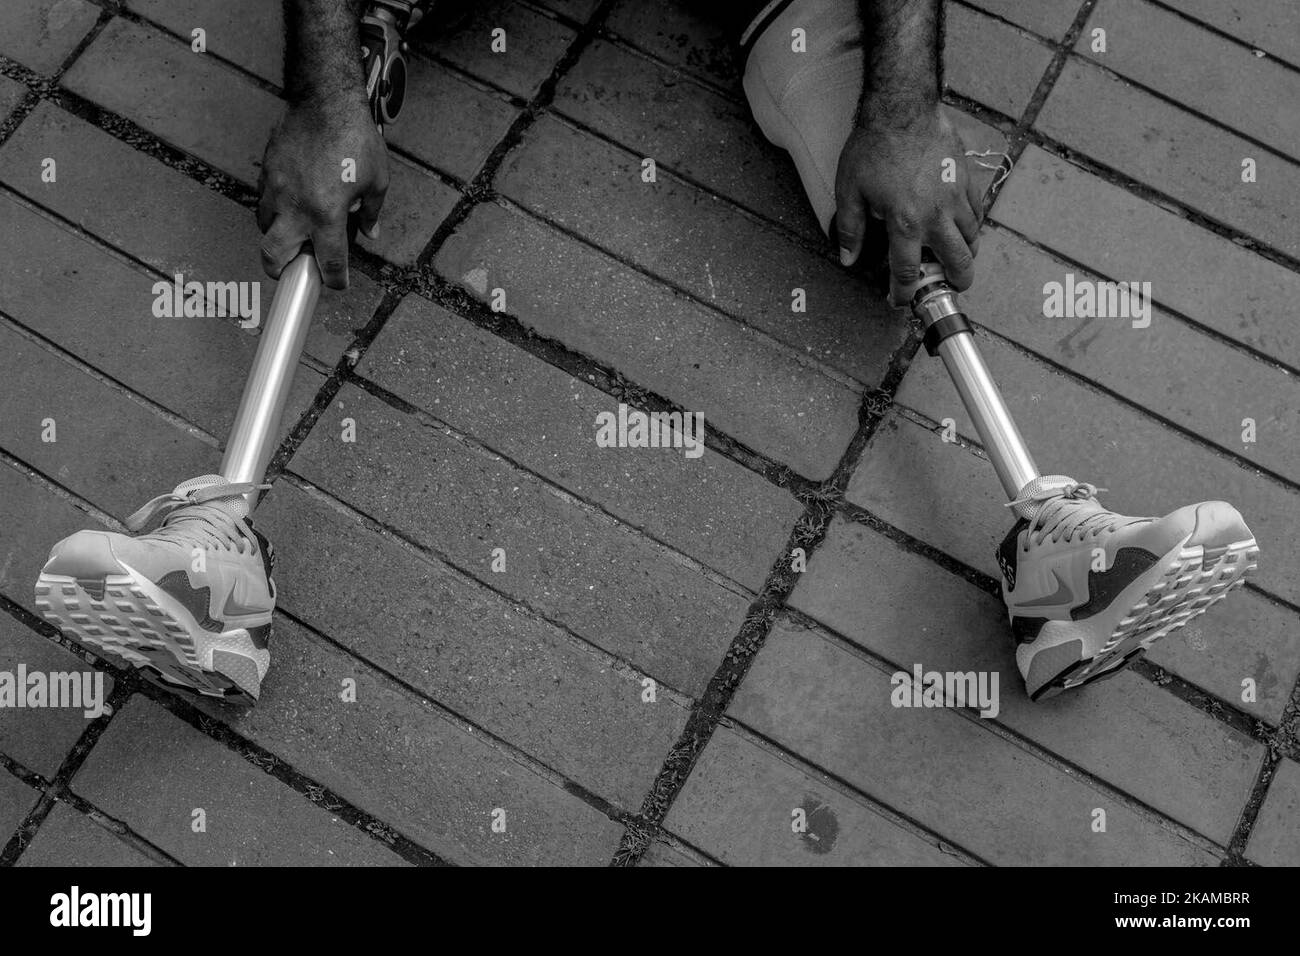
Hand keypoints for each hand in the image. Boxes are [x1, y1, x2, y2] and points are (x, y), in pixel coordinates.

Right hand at [257, 93, 388, 289]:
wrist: (325, 102)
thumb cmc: (356, 140)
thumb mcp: (377, 180)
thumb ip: (371, 212)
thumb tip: (370, 232)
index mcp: (328, 216)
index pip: (328, 263)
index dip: (335, 279)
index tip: (336, 282)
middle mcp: (297, 208)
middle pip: (274, 255)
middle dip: (280, 270)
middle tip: (291, 270)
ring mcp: (276, 190)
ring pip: (264, 227)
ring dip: (277, 236)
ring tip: (294, 232)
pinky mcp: (266, 173)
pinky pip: (263, 201)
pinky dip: (273, 209)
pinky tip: (289, 202)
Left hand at [834, 108, 981, 304]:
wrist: (902, 109)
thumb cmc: (872, 148)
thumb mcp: (850, 191)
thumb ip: (851, 229)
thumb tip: (848, 259)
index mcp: (904, 223)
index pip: (907, 272)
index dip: (903, 292)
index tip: (900, 300)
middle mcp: (936, 216)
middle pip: (957, 262)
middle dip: (956, 281)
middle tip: (949, 286)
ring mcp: (955, 198)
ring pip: (973, 238)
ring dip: (966, 254)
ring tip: (955, 258)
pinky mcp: (966, 180)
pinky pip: (978, 212)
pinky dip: (973, 226)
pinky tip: (963, 228)